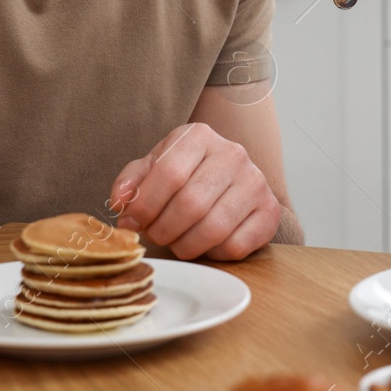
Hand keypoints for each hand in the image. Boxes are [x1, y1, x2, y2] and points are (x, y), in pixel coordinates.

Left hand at [109, 123, 280, 260]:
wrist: (233, 183)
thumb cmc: (186, 176)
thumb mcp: (155, 168)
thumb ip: (132, 181)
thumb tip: (121, 202)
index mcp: (200, 136)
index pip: (168, 173)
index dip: (144, 205)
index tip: (130, 222)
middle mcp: (233, 154)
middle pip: (190, 204)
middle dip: (162, 230)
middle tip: (153, 235)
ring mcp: (255, 182)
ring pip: (213, 229)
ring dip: (185, 246)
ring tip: (175, 241)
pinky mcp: (269, 211)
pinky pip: (235, 246)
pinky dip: (213, 254)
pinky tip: (205, 243)